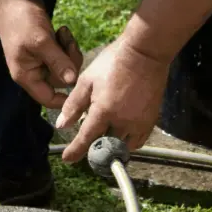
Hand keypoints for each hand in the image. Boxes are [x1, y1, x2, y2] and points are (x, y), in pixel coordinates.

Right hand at [0, 0, 82, 108]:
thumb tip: (73, 81)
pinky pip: (64, 55)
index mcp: (27, 76)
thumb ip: (57, 62)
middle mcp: (34, 72)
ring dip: (69, 50)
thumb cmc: (21, 20)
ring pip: (65, 67)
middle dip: (69, 62)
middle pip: (61, 81)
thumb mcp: (41, 41)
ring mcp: (41, 61)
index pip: (48, 99)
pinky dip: (67, 44)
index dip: (65, 100)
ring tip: (63, 33)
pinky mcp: (48, 50)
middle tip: (68, 42)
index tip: (81, 88)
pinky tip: (62, 30)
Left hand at [55, 37, 169, 162]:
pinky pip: (138, 141)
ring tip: (105, 139)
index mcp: (103, 111)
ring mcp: (138, 123)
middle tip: (88, 145)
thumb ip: (73, 105)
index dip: (75, 151)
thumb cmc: (113, 62)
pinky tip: (121, 135)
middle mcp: (122, 121)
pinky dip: (127, 143)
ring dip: (112, 146)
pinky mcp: (150, 121)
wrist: (145, 53)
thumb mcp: (87, 80)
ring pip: (122, 147)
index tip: (67, 159)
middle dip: (94, 148)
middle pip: (105, 146)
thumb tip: (61, 125)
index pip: (86, 139)